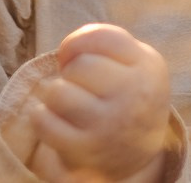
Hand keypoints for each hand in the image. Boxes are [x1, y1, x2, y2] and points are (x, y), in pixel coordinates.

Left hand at [23, 25, 171, 182]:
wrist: (141, 153)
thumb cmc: (129, 93)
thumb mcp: (135, 60)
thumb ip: (103, 39)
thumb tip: (66, 52)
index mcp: (148, 69)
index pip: (100, 37)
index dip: (78, 43)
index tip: (80, 57)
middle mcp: (134, 98)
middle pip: (78, 66)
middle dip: (71, 72)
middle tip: (82, 87)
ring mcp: (110, 127)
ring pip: (58, 93)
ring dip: (56, 95)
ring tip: (70, 104)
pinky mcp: (86, 152)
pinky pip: (44, 122)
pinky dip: (41, 117)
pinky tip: (56, 120)